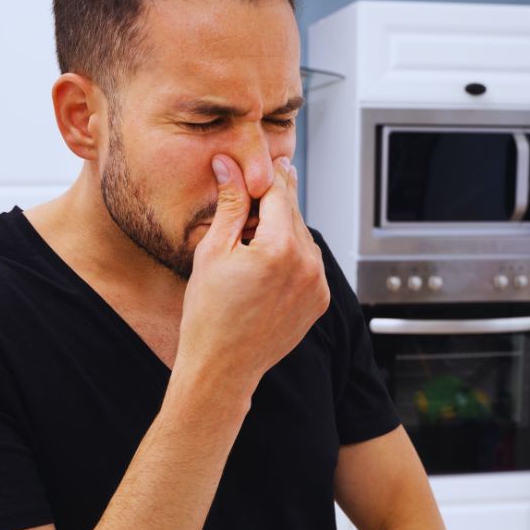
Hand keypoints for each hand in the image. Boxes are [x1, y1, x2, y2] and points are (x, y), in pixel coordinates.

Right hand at [173, 154, 330, 401]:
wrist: (223, 367)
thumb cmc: (209, 315)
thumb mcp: (213, 251)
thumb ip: (230, 204)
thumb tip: (229, 164)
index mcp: (280, 248)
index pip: (277, 191)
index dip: (263, 174)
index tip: (256, 162)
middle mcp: (308, 264)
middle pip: (292, 212)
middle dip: (270, 202)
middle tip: (245, 201)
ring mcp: (318, 284)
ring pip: (301, 236)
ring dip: (280, 230)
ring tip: (248, 245)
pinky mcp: (320, 300)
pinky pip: (308, 262)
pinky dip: (290, 256)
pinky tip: (262, 268)